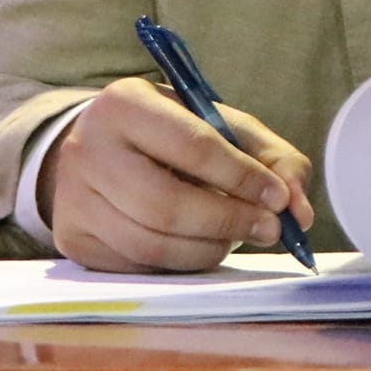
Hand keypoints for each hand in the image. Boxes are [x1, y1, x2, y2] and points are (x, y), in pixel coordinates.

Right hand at [40, 75, 314, 272]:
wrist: (101, 147)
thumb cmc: (170, 133)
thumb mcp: (218, 123)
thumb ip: (270, 157)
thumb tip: (299, 209)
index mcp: (125, 102)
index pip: (192, 145)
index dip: (242, 177)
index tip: (279, 198)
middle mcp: (88, 148)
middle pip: (166, 204)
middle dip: (228, 221)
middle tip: (270, 229)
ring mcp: (73, 198)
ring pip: (151, 245)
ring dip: (208, 249)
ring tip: (235, 236)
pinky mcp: (72, 238)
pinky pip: (137, 268)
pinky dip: (179, 265)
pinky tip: (198, 246)